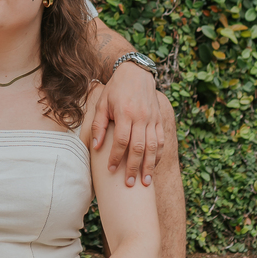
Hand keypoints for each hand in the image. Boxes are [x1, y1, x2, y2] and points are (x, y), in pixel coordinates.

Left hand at [90, 61, 163, 186]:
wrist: (137, 73)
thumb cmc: (115, 89)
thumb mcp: (102, 103)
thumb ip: (98, 125)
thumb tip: (96, 146)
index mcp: (125, 113)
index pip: (121, 140)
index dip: (116, 157)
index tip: (110, 170)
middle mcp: (141, 117)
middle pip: (139, 147)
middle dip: (134, 167)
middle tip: (129, 184)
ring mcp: (152, 119)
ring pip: (153, 147)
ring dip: (149, 166)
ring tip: (145, 182)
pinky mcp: (159, 120)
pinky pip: (160, 141)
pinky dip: (158, 155)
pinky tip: (153, 167)